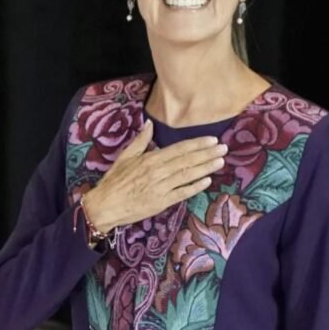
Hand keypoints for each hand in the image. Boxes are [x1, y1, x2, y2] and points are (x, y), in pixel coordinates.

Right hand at [81, 120, 226, 232]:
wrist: (105, 205)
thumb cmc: (115, 181)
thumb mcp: (125, 157)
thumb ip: (140, 140)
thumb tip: (149, 124)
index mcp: (150, 159)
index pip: (179, 149)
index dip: (197, 144)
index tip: (212, 139)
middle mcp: (158, 172)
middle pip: (187, 161)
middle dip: (207, 154)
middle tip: (224, 148)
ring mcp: (161, 188)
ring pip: (187, 175)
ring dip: (206, 168)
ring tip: (220, 161)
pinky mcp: (162, 202)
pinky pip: (182, 193)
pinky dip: (195, 187)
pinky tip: (207, 181)